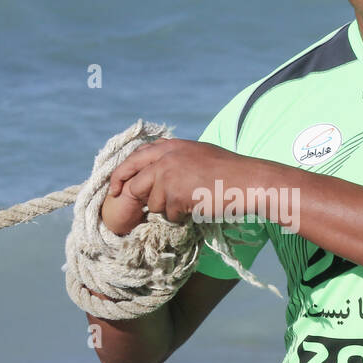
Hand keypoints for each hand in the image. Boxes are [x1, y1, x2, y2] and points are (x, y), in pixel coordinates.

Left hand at [101, 139, 248, 234]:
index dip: (121, 175)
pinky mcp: (175, 195)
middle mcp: (165, 158)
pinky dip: (182, 216)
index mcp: (169, 146)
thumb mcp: (197, 154)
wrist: (247, 181)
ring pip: (153, 203)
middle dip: (136, 200)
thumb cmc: (228, 171)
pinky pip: (169, 214)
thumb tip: (152, 174)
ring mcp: (168, 176)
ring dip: (169, 208)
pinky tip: (198, 206)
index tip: (115, 189)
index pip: (134, 158)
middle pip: (135, 184)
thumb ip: (173, 159)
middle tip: (135, 213)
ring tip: (192, 201)